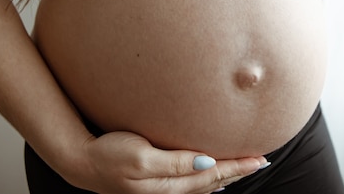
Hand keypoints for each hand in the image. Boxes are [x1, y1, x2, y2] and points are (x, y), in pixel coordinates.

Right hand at [65, 131, 266, 193]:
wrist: (82, 163)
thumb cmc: (109, 154)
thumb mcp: (141, 157)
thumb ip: (174, 162)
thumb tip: (206, 161)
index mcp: (169, 185)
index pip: (212, 175)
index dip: (237, 167)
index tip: (259, 158)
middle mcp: (169, 191)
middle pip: (212, 182)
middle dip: (237, 171)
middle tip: (261, 161)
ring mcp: (162, 189)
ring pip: (204, 185)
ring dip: (226, 176)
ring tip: (244, 167)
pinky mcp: (155, 184)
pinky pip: (191, 185)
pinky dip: (207, 181)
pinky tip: (213, 179)